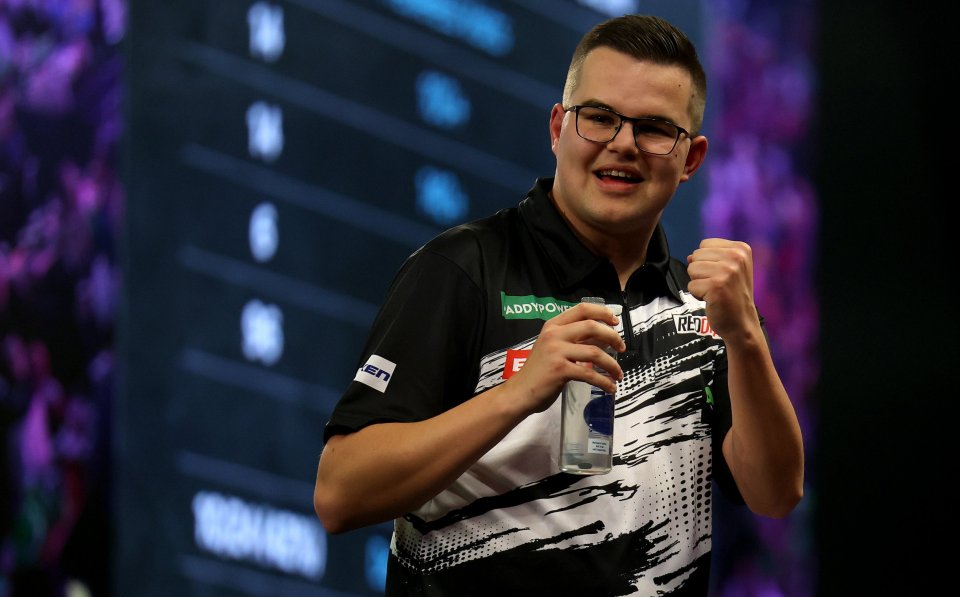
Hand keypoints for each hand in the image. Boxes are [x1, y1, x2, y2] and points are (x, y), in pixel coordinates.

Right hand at [505, 302, 624, 414]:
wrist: (520, 392)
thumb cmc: (539, 371)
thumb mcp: (553, 347)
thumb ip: (574, 340)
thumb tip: (604, 337)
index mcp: (553, 325)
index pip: (582, 309)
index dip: (603, 312)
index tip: (616, 322)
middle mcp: (554, 334)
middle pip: (592, 326)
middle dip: (613, 337)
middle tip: (622, 348)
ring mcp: (556, 351)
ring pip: (595, 352)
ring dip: (612, 364)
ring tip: (618, 373)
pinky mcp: (560, 370)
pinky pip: (590, 374)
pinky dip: (604, 382)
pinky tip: (610, 387)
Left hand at [686, 238, 759, 341]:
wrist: (742, 322)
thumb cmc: (733, 294)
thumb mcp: (729, 269)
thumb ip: (710, 258)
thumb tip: (689, 257)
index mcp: (741, 249)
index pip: (704, 244)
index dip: (707, 261)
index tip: (722, 275)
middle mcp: (736, 257)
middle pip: (696, 255)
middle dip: (701, 272)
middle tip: (717, 285)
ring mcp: (727, 271)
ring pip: (691, 269)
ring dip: (698, 283)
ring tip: (714, 291)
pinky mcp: (716, 286)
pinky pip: (691, 286)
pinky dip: (697, 295)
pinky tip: (712, 300)